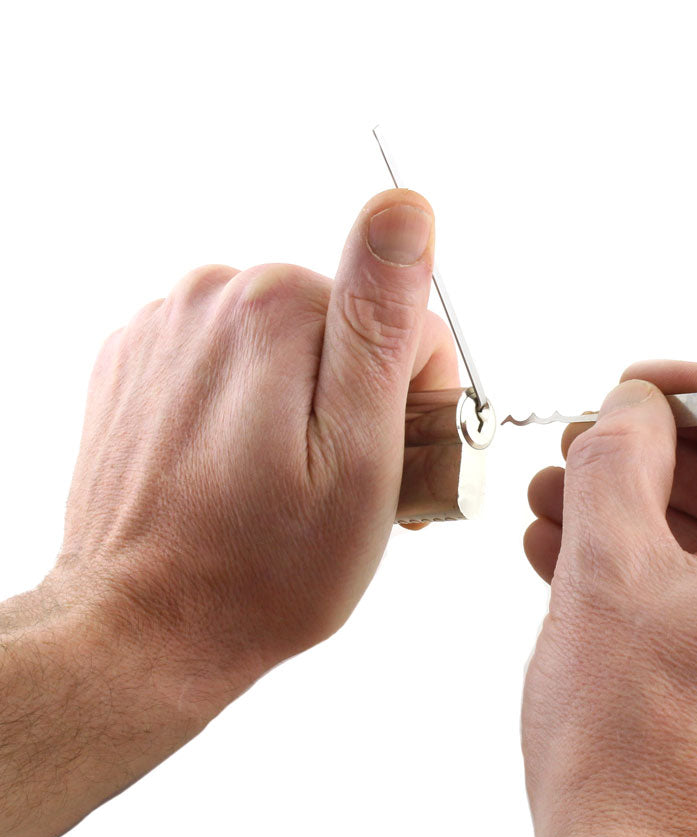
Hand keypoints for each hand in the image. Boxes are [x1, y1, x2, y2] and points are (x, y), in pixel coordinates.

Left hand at [1, 189, 457, 836]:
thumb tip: (404, 207)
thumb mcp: (358, 455)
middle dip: (362, 400)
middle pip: (341, 327)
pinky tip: (245, 471)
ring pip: (289, 345)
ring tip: (292, 485)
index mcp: (273, 310)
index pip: (404, 320)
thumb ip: (381, 321)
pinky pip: (233, 365)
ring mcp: (163, 329)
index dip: (417, 402)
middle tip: (345, 485)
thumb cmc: (263, 568)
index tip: (393, 464)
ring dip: (309, 405)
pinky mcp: (139, 364)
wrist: (144, 629)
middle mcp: (208, 299)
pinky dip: (254, 409)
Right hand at [521, 361, 696, 836]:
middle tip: (586, 451)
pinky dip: (665, 582)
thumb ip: (620, 459)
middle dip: (660, 462)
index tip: (641, 389)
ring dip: (647, 523)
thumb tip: (631, 409)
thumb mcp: (611, 568)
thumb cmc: (638, 755)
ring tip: (559, 512)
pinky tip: (581, 570)